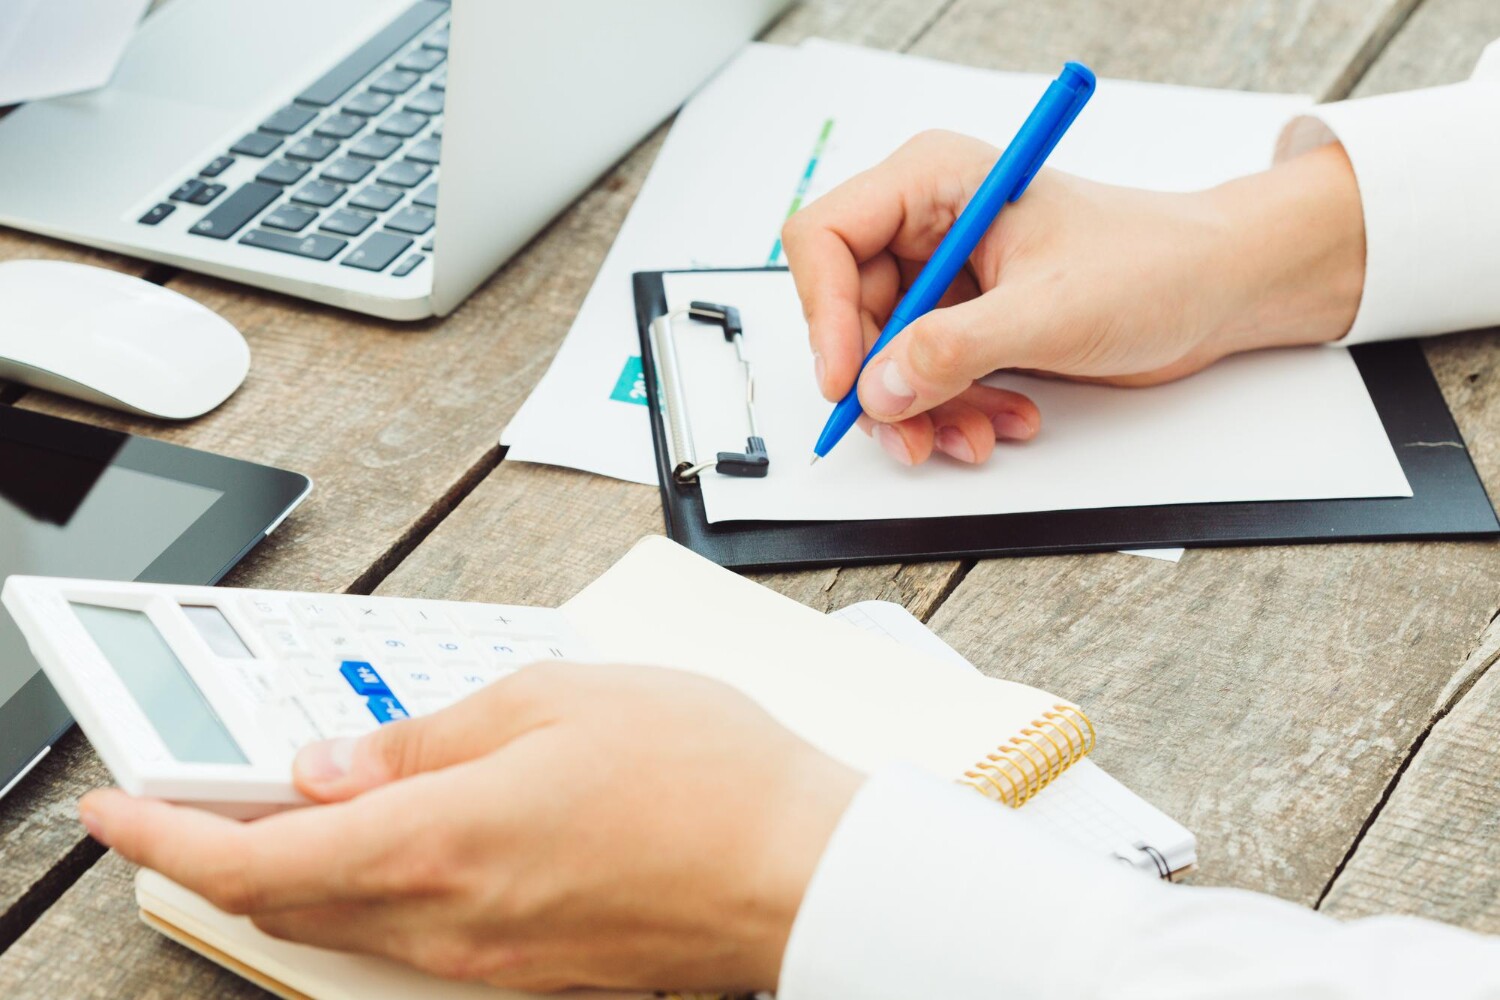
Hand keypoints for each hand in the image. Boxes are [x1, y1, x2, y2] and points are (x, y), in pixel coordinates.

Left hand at [79, 664, 861, 993]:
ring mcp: (489, 956)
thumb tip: (331, 764)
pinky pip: (410, 936)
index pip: (254, 858)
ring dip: (294, 871)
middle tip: (194, 797)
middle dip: (220, 851)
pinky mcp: (528, 968)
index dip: (164, 838)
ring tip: (290, 806)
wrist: (802, 870)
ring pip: (343, 922)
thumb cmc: (705, 774)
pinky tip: (389, 840)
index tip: (117, 814)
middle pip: (285, 901)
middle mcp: (451, 917)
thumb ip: (427, 736)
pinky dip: (366, 890)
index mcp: (442, 838)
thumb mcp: (557, 700)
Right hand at [782, 129, 1365, 464]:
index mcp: (934, 182)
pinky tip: (1006, 420)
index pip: (825, 238)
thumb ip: (955, 349)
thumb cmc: (1155, 264)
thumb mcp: (1050, 310)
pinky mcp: (965, 323)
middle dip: (881, 384)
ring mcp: (944, 278)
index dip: (823, 315)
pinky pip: (923, 381)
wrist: (1216, 292)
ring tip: (977, 435)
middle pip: (846, 314)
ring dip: (923, 411)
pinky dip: (955, 414)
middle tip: (909, 433)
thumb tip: (879, 388)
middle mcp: (927, 226)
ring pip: (882, 360)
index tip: (847, 382)